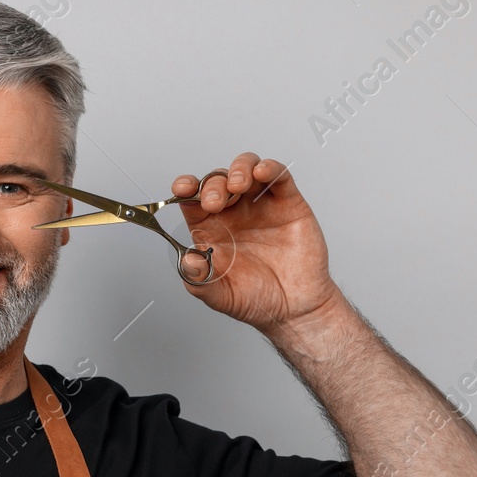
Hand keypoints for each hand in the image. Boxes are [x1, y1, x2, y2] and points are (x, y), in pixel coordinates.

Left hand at [172, 153, 337, 332]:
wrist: (295, 308)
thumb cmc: (257, 300)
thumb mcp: (220, 296)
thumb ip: (200, 281)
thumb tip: (187, 261)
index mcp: (212, 229)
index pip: (193, 200)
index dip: (186, 188)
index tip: (181, 188)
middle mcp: (234, 213)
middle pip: (217, 181)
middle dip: (213, 185)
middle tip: (214, 202)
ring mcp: (260, 205)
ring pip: (246, 169)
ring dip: (238, 169)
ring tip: (237, 185)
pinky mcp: (288, 203)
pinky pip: (278, 177)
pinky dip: (269, 168)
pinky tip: (262, 171)